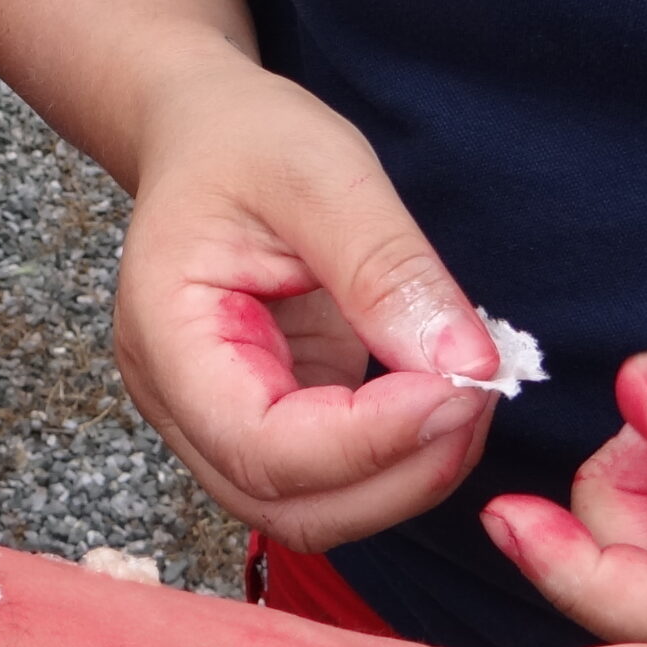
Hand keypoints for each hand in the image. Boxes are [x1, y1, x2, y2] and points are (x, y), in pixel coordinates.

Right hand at [115, 47, 505, 548]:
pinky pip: (336, 480)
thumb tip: (467, 367)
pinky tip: (442, 396)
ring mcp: (218, 424)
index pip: (263, 445)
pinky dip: (400, 459)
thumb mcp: (323, 174)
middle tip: (480, 396)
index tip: (459, 387)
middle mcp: (180, 405)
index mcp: (167, 340)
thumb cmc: (245, 142)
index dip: (368, 440)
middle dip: (399, 474)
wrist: (203, 135)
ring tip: (469, 395)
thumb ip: (388, 271)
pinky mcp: (270, 422)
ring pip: (316, 511)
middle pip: (290, 505)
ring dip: (407, 477)